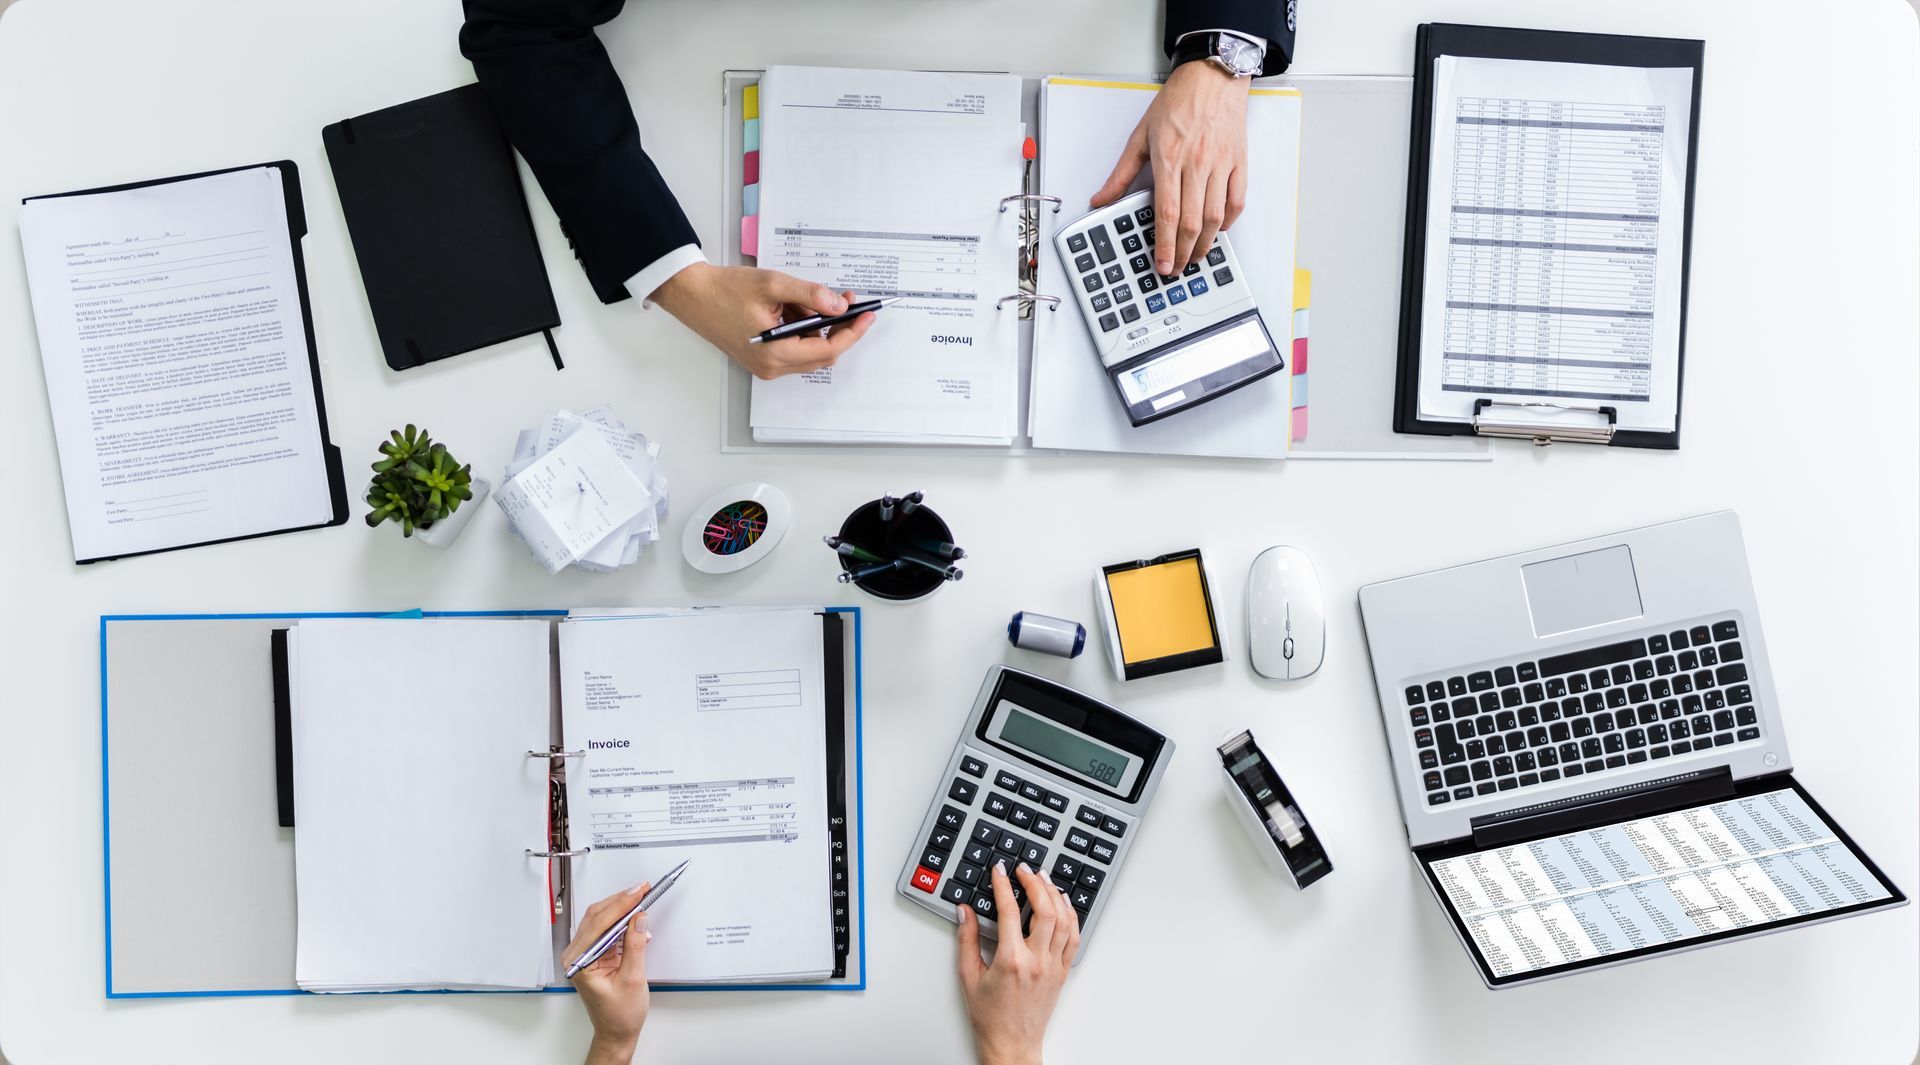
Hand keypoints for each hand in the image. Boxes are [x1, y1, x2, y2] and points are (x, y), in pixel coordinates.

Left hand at [567, 884, 651, 1064]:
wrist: (617, 1032)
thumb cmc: (619, 1014)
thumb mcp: (632, 979)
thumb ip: (634, 945)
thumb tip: (639, 918)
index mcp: (579, 963)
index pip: (598, 924)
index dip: (620, 905)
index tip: (638, 892)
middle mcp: (577, 956)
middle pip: (597, 917)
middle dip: (621, 901)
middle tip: (642, 889)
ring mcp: (584, 955)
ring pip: (600, 920)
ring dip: (621, 909)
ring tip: (641, 899)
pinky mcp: (594, 954)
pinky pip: (606, 930)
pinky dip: (621, 922)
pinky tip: (635, 918)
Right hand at [651, 262, 875, 378]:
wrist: (694, 296)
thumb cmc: (725, 291)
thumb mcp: (773, 284)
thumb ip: (810, 295)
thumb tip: (839, 305)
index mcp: (775, 354)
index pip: (828, 350)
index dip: (852, 333)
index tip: (866, 315)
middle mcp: (773, 367)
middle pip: (822, 354)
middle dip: (837, 327)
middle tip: (845, 300)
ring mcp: (767, 366)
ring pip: (810, 350)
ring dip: (817, 326)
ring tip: (802, 298)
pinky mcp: (763, 359)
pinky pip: (795, 347)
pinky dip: (802, 328)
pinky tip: (790, 307)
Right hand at [955, 861, 1080, 1064]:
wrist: (1012, 1044)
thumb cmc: (990, 1017)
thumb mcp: (969, 977)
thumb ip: (966, 940)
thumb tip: (964, 912)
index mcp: (1011, 961)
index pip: (1009, 911)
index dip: (1003, 885)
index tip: (999, 872)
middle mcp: (1036, 962)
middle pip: (1044, 910)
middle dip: (1035, 883)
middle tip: (1024, 869)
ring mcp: (1053, 967)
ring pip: (1064, 921)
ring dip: (1055, 895)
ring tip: (1044, 879)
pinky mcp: (1062, 973)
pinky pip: (1074, 938)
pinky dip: (1071, 916)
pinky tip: (1063, 904)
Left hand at [1090, 60, 1250, 275]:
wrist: (1212, 76)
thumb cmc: (1178, 101)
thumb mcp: (1140, 135)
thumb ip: (1121, 173)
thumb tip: (1102, 199)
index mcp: (1169, 159)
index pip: (1166, 213)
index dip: (1164, 244)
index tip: (1161, 263)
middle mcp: (1196, 164)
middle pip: (1191, 222)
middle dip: (1183, 252)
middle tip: (1176, 267)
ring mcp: (1220, 164)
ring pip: (1216, 217)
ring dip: (1205, 243)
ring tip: (1194, 256)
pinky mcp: (1239, 162)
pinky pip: (1236, 201)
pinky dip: (1228, 221)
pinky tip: (1218, 230)